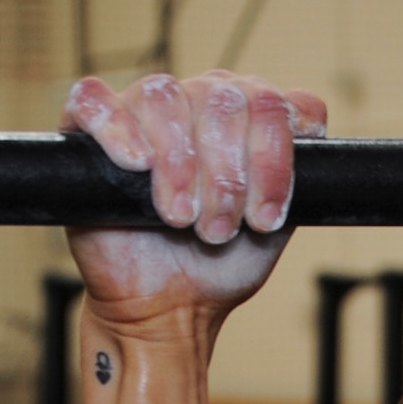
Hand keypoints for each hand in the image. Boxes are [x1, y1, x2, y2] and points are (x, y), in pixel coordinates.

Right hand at [62, 70, 326, 338]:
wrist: (167, 306)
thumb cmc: (219, 264)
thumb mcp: (275, 226)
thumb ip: (299, 184)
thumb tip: (314, 146)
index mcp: (248, 122)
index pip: (279, 103)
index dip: (276, 159)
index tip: (267, 217)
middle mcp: (200, 103)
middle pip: (226, 99)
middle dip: (229, 176)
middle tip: (220, 229)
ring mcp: (143, 112)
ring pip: (167, 97)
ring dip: (182, 166)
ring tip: (182, 220)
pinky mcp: (89, 132)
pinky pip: (96, 100)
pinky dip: (119, 129)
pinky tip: (137, 166)